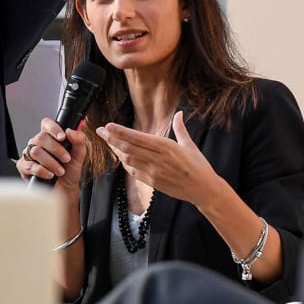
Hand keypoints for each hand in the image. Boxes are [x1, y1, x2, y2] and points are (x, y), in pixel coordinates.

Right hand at [15, 119, 86, 196]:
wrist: (66, 188)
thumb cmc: (70, 170)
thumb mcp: (79, 155)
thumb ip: (79, 141)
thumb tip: (71, 131)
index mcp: (50, 137)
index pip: (47, 124)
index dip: (53, 128)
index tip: (63, 137)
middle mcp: (37, 143)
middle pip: (41, 138)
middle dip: (57, 149)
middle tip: (66, 159)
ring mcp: (29, 154)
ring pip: (36, 151)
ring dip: (51, 162)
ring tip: (60, 171)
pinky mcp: (23, 166)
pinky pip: (29, 165)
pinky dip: (42, 170)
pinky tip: (50, 175)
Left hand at [95, 111, 222, 205]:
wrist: (203, 190)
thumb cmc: (199, 166)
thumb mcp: (190, 145)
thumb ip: (180, 128)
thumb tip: (179, 113)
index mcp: (166, 147)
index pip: (137, 137)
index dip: (120, 131)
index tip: (108, 125)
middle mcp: (157, 159)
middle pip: (128, 148)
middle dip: (111, 138)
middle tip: (100, 130)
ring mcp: (153, 172)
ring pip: (127, 160)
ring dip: (116, 150)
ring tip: (108, 141)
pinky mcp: (152, 182)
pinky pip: (133, 171)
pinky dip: (125, 163)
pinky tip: (120, 157)